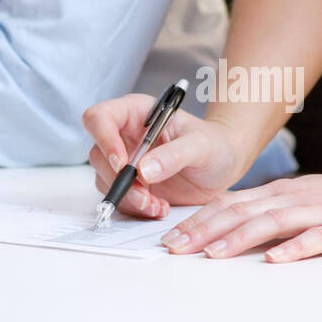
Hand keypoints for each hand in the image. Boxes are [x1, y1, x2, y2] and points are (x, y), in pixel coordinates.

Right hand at [82, 92, 243, 216]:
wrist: (223, 165)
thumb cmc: (214, 144)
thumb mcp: (201, 145)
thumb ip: (174, 154)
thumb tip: (143, 170)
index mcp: (135, 113)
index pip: (99, 118)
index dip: (104, 140)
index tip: (124, 165)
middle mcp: (124, 135)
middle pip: (98, 155)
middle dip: (120, 180)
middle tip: (146, 196)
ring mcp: (125, 161)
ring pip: (105, 180)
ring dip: (129, 198)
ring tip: (158, 204)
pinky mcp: (131, 184)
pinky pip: (120, 198)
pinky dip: (136, 208)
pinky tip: (159, 207)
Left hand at [159, 169, 321, 260]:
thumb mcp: (295, 200)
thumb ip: (262, 210)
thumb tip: (221, 224)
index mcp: (277, 192)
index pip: (229, 203)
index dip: (197, 219)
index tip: (170, 236)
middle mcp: (292, 197)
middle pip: (242, 211)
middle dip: (205, 229)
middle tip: (176, 247)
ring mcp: (318, 211)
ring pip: (272, 222)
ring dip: (239, 238)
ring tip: (212, 254)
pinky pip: (317, 238)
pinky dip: (294, 248)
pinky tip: (274, 260)